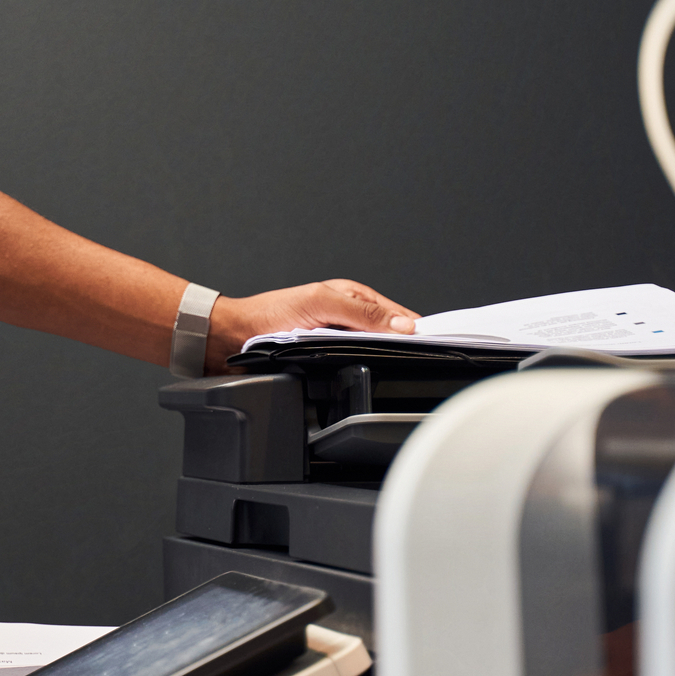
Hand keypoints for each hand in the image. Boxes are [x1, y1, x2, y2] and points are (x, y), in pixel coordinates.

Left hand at [206, 279, 419, 372]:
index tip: (440, 341)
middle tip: (427, 361)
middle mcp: (347, 318)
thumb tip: (402, 325)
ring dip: (385, 360)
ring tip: (403, 370)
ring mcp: (338, 340)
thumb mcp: (320, 305)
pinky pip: (354, 366)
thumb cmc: (270, 315)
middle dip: (406, 346)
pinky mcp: (326, 360)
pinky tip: (370, 378)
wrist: (234, 337)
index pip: (396, 313)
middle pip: (388, 335)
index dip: (418, 327)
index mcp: (352, 297)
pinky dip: (364, 371)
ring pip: (373, 353)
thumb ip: (361, 313)